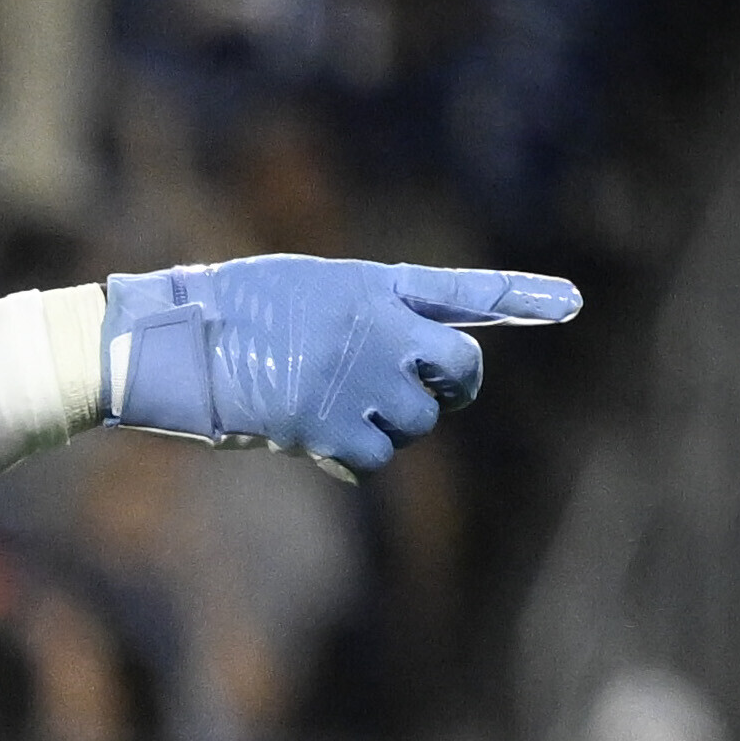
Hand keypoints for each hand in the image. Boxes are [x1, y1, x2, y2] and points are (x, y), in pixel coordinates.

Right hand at [99, 260, 579, 474]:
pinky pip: (374, 455)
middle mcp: (379, 329)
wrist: (168, 344)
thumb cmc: (220, 313)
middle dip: (451, 387)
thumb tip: (395, 366)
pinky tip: (311, 437)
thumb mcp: (302, 293)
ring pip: (415, 421)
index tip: (571, 302)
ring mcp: (358, 378)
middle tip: (431, 394)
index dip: (521, 295)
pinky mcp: (330, 425)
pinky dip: (352, 454)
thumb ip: (360, 317)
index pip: (462, 291)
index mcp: (371, 285)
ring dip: (386, 425)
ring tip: (331, 406)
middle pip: (459, 367)